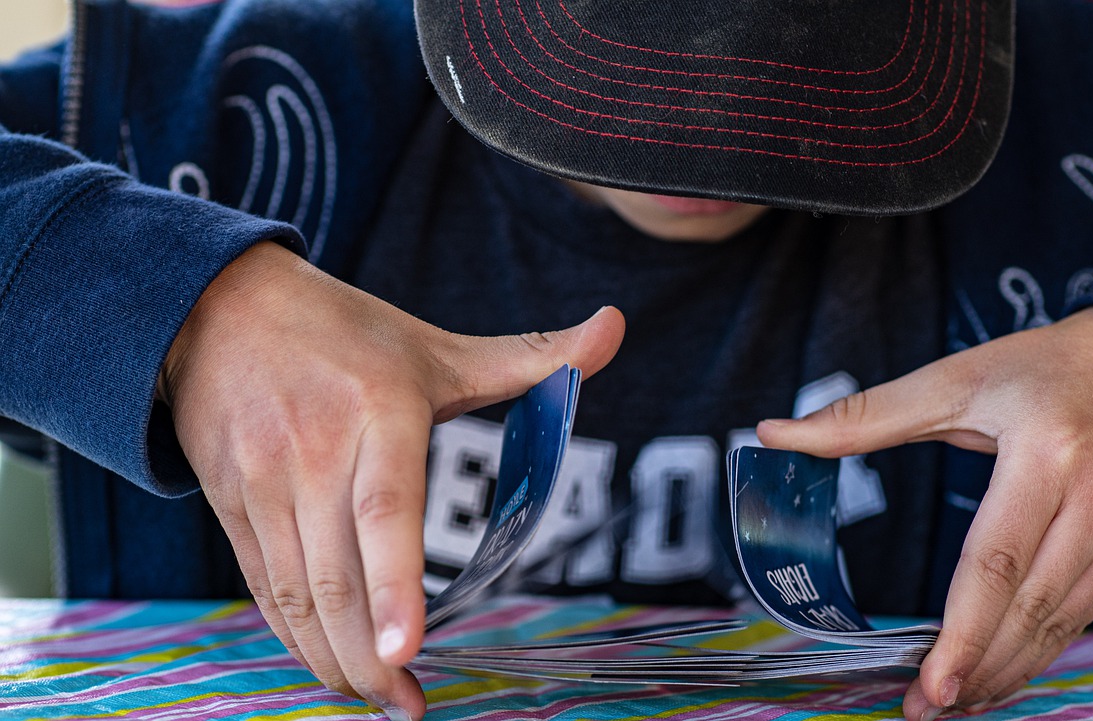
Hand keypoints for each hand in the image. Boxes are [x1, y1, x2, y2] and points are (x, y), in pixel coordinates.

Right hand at [160, 242, 624, 720]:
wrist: (215, 307)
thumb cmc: (343, 330)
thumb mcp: (436, 343)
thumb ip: (530, 353)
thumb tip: (615, 327)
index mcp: (378, 410)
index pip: (386, 507)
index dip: (395, 584)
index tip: (408, 649)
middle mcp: (315, 451)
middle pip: (337, 575)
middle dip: (368, 656)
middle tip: (406, 705)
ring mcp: (264, 481)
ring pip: (297, 593)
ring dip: (332, 659)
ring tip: (376, 699)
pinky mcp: (229, 504)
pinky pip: (264, 586)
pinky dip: (294, 634)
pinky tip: (329, 663)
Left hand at [756, 306, 1092, 720]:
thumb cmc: (1044, 368)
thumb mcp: (956, 378)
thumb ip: (865, 416)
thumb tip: (774, 434)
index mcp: (1047, 450)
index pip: (998, 558)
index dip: (965, 630)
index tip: (931, 681)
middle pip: (1031, 604)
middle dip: (979, 668)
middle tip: (927, 707)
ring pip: (1062, 622)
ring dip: (1009, 671)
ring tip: (956, 702)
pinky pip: (1083, 613)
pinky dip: (1040, 649)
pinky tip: (1001, 671)